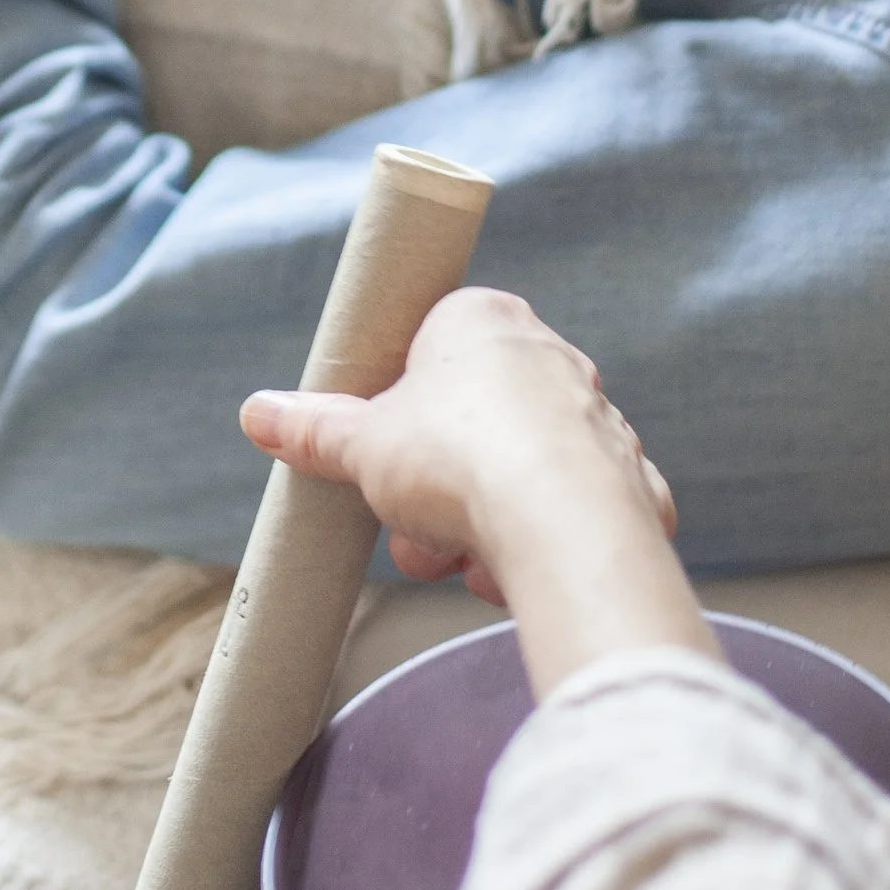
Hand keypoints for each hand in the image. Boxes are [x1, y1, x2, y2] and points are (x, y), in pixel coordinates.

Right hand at [241, 289, 713, 695]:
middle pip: (465, 427)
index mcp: (483, 320)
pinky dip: (535, 545)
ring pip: (511, 477)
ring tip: (458, 558)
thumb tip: (260, 414)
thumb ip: (314, 429)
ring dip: (474, 527)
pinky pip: (566, 514)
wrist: (561, 522)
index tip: (382, 455)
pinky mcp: (630, 479)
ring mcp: (595, 417)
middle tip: (412, 527)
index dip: (396, 416)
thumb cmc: (461, 459)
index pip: (428, 352)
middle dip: (430, 492)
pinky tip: (514, 569)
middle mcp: (550, 355)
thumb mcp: (363, 443)